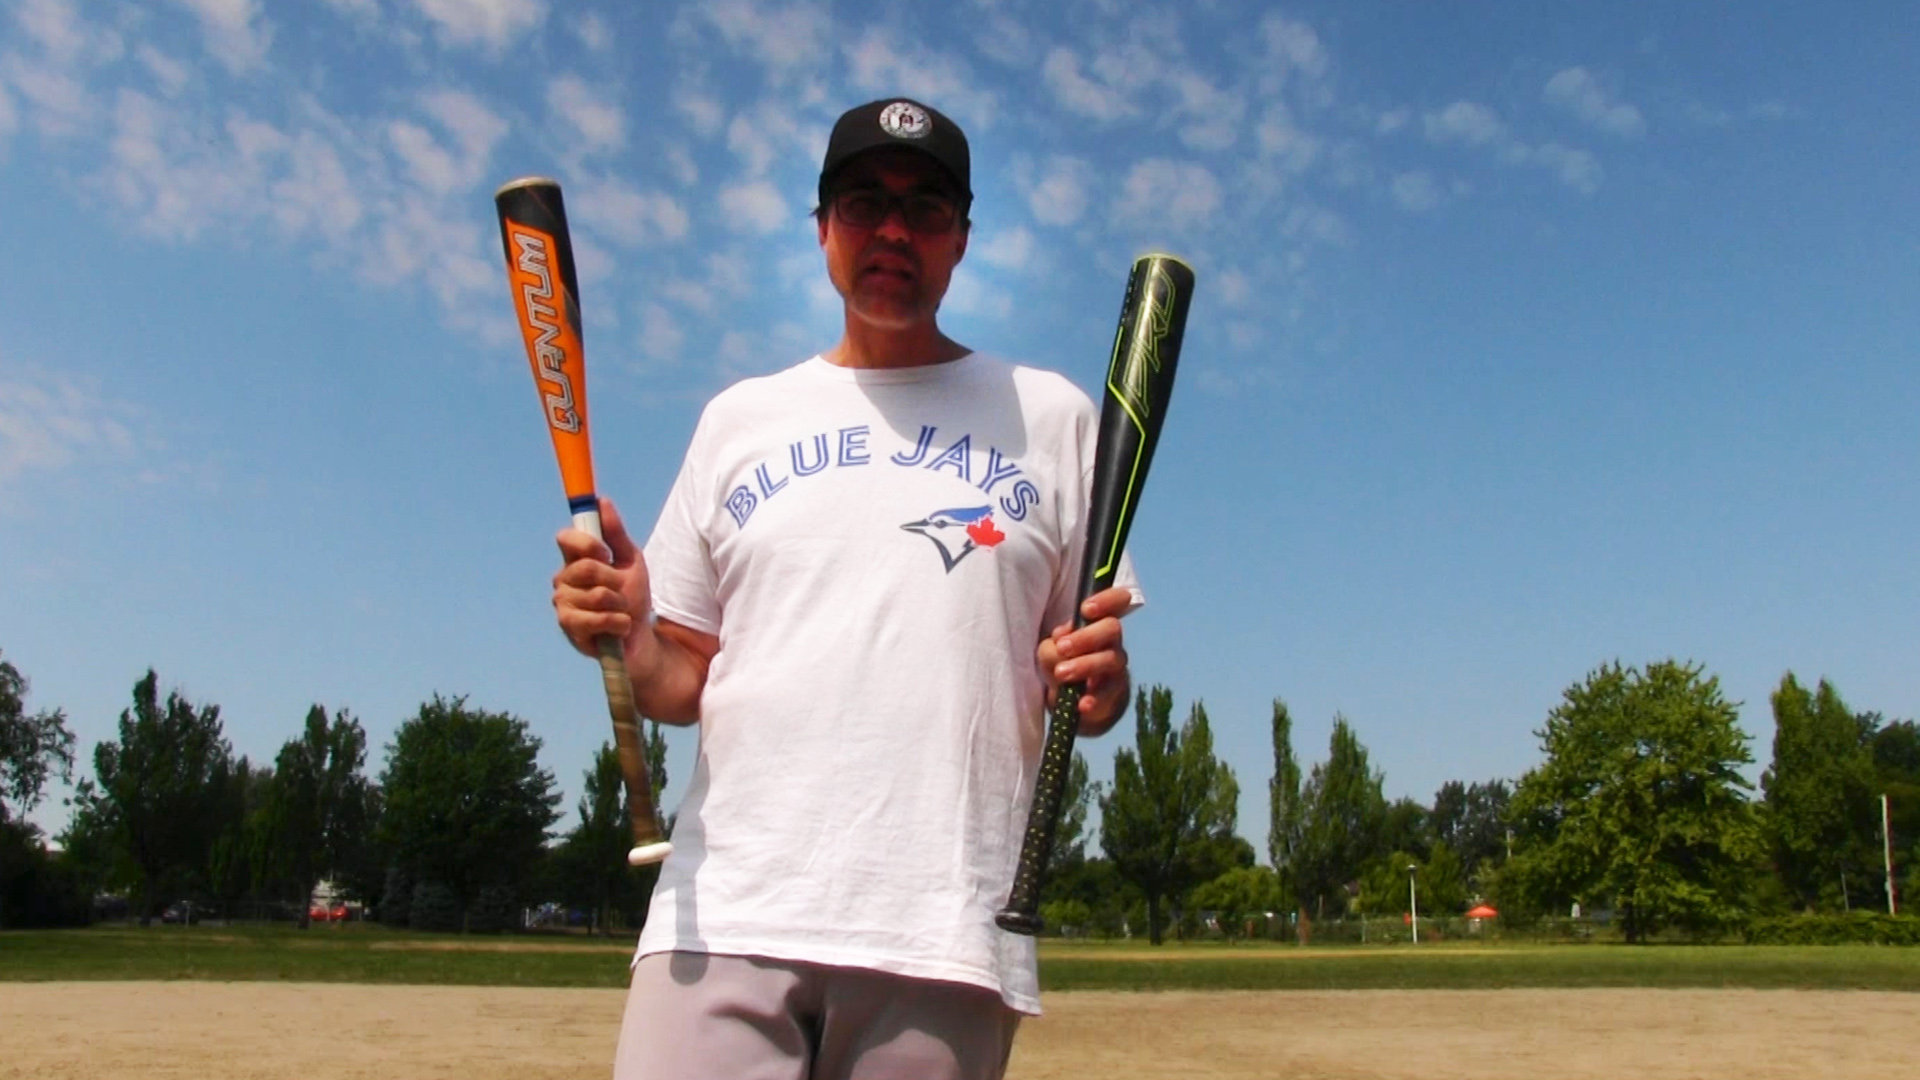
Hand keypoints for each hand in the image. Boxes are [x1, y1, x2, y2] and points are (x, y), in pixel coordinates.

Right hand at [552, 497, 651, 660]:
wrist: (638, 637)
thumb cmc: (632, 597)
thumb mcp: (630, 561)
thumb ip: (616, 533)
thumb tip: (602, 500)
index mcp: (575, 559)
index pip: (566, 538)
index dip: (585, 542)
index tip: (605, 553)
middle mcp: (563, 579)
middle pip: (587, 567)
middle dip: (614, 580)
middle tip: (622, 592)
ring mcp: (563, 604)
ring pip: (597, 595)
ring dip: (620, 605)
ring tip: (621, 612)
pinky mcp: (569, 627)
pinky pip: (599, 618)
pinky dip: (619, 623)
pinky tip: (620, 628)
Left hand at [1037, 585, 1134, 736]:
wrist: (1074, 705)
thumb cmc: (1064, 665)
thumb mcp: (1050, 652)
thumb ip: (1052, 646)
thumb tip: (1060, 643)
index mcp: (1098, 624)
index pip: (1116, 601)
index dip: (1107, 600)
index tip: (1086, 609)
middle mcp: (1112, 643)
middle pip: (1112, 628)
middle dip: (1086, 636)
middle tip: (1062, 647)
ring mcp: (1116, 669)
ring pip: (1111, 660)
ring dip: (1085, 665)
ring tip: (1061, 673)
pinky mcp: (1116, 696)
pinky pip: (1109, 695)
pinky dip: (1094, 699)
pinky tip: (1082, 704)